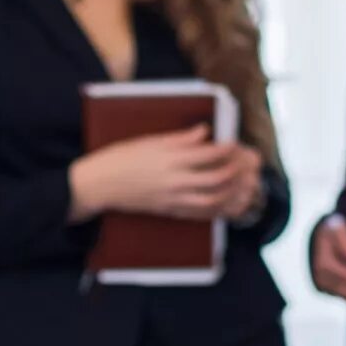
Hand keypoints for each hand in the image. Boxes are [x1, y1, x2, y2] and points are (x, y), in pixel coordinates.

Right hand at [69, 126, 251, 221]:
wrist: (99, 185)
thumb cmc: (121, 158)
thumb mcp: (150, 141)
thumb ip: (181, 138)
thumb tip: (205, 131)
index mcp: (169, 158)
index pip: (208, 154)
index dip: (227, 149)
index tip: (236, 144)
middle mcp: (174, 180)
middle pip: (216, 178)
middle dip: (236, 171)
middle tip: (247, 164)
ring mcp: (172, 198)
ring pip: (212, 200)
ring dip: (233, 193)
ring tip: (244, 184)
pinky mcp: (169, 211)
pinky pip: (199, 214)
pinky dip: (218, 210)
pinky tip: (229, 204)